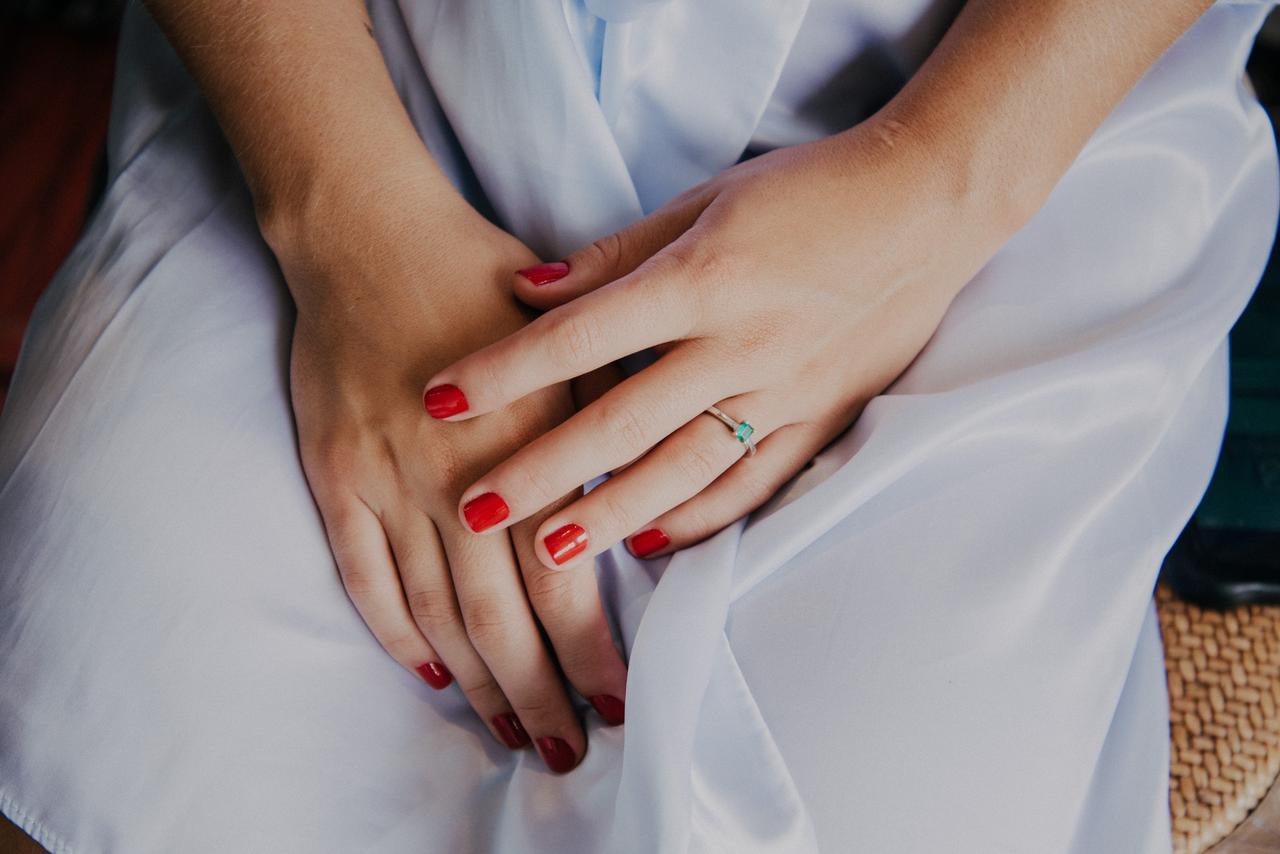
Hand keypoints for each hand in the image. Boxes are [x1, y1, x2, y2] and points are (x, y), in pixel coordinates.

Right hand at [279, 167, 626, 771]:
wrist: (367, 235)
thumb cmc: (481, 280)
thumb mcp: (570, 341)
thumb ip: (599, 424)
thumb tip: (635, 503)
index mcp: (522, 447)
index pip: (561, 583)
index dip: (592, 653)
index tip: (619, 700)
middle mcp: (453, 480)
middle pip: (498, 619)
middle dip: (538, 695)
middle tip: (565, 748)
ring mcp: (386, 483)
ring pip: (433, 611)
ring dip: (474, 681)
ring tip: (507, 730)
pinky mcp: (335, 476)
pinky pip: (362, 572)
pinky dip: (392, 628)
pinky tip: (425, 669)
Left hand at [422, 118, 1007, 567]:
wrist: (929, 205)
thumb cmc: (810, 190)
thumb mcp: (707, 200)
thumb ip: (618, 254)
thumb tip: (530, 290)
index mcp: (703, 280)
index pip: (581, 337)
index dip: (505, 371)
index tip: (439, 398)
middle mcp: (739, 347)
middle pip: (621, 422)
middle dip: (542, 470)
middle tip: (472, 510)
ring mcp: (784, 392)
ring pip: (682, 470)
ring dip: (611, 516)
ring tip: (546, 553)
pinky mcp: (821, 418)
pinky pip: (752, 484)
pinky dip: (700, 518)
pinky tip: (650, 544)